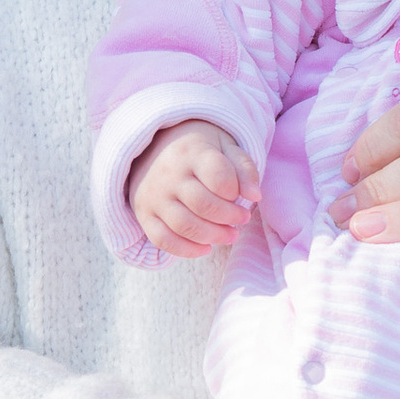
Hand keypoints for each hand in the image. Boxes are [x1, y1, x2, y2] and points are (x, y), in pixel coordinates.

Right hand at [128, 121, 259, 256]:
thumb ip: (244, 169)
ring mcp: (154, 195)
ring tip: (231, 235)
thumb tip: (255, 196)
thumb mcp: (226, 148)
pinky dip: (186, 250)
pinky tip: (205, 248)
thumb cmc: (199, 151)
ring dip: (213, 236)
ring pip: (184, 225)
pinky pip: (162, 239)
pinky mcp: (144, 213)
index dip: (235, 191)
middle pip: (202, 204)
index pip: (218, 177)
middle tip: (242, 219)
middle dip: (229, 217)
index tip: (241, 195)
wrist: (153, 147)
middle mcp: (169, 174)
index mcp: (192, 152)